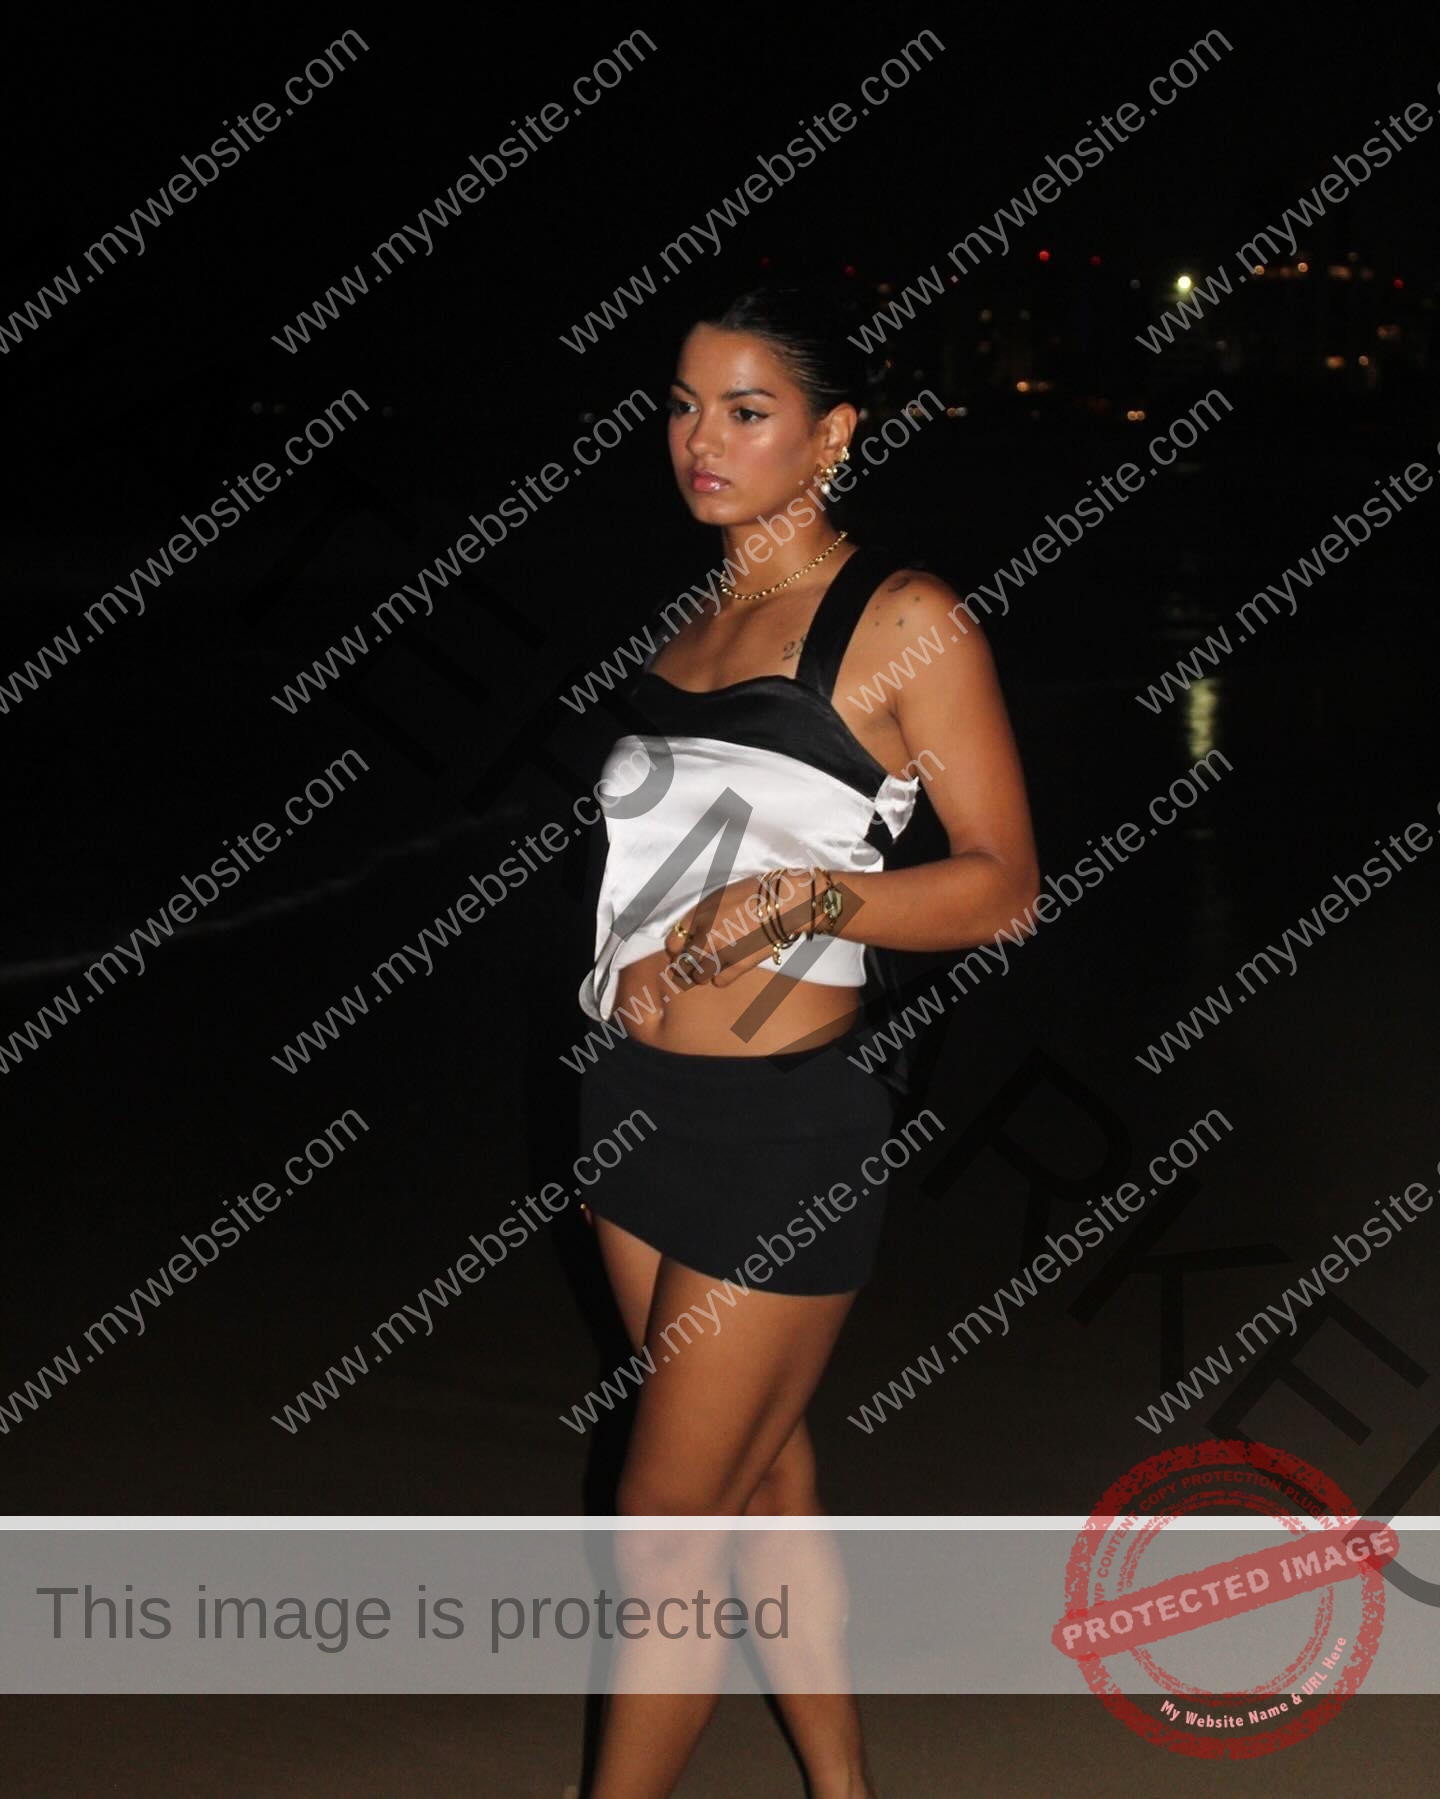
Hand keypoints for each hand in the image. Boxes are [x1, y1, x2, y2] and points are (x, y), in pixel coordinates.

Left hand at [664, 868, 817, 991]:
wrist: (783, 903)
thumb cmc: (753, 892)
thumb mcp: (719, 896)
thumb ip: (701, 915)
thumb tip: (691, 930)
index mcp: (698, 916)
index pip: (672, 942)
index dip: (675, 947)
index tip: (681, 948)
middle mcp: (705, 937)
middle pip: (681, 964)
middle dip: (684, 965)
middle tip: (690, 964)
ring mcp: (721, 953)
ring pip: (698, 977)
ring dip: (700, 974)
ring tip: (706, 969)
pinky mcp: (739, 966)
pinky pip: (719, 982)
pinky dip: (719, 979)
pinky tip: (725, 970)